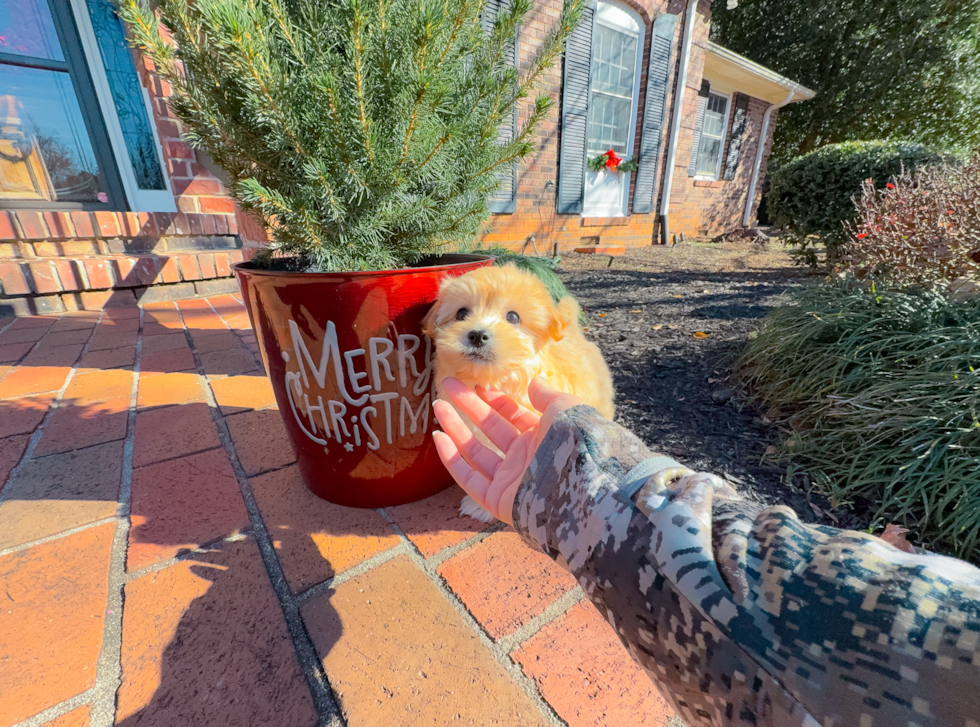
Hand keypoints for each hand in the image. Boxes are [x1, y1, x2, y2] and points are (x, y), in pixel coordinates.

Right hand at [432, 377, 583, 523]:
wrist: (582, 487)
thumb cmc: (576, 443)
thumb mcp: (565, 409)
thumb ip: (547, 396)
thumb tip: (533, 382)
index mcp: (543, 437)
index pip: (513, 417)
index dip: (495, 401)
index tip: (477, 386)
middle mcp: (525, 458)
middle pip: (489, 429)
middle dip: (468, 407)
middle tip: (446, 385)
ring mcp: (510, 480)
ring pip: (475, 451)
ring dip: (455, 428)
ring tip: (437, 406)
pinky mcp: (497, 500)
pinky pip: (469, 478)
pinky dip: (452, 460)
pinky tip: (438, 438)